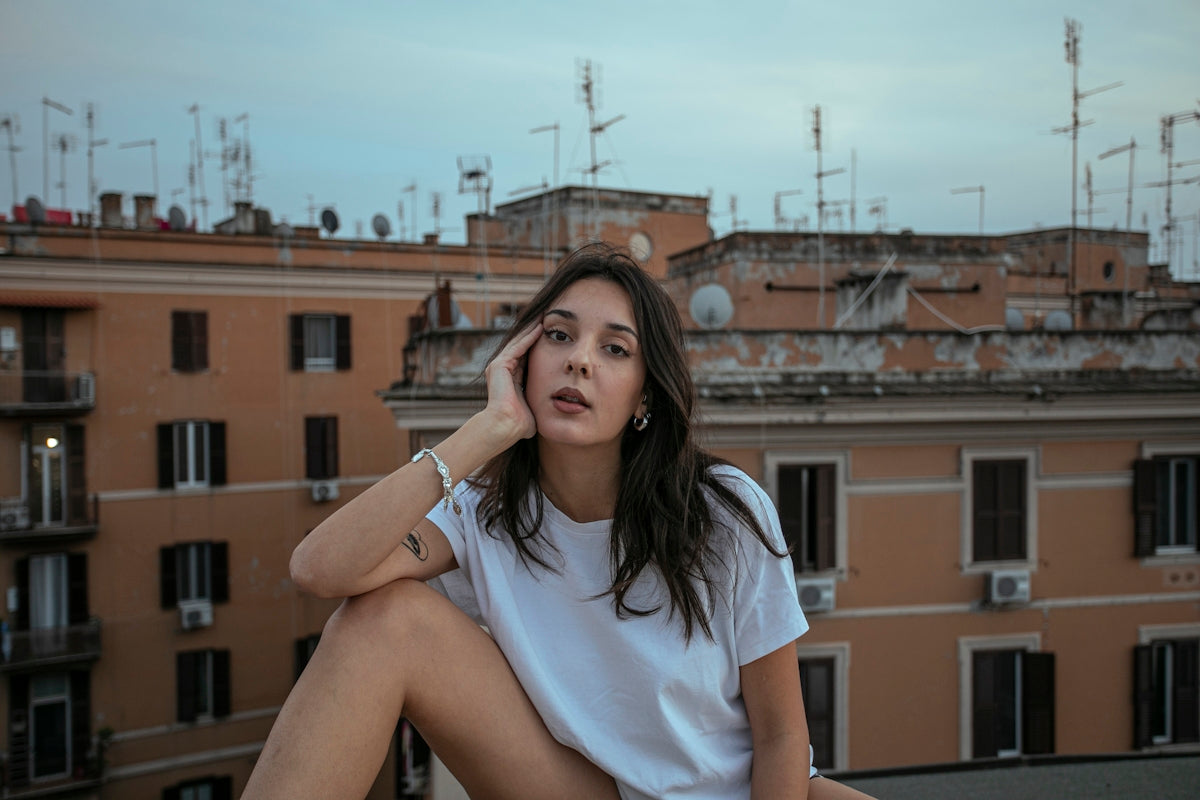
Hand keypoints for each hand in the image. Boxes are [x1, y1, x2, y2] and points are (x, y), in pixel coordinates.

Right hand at [481, 322, 540, 447]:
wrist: (505, 427)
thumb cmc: (518, 425)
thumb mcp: (532, 411)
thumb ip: (537, 407)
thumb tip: (547, 414)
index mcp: (510, 381)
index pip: (526, 359)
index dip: (538, 349)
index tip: (552, 339)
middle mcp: (502, 372)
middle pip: (521, 348)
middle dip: (534, 335)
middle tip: (548, 321)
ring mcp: (499, 367)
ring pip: (519, 344)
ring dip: (531, 331)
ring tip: (544, 319)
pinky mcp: (499, 365)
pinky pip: (517, 347)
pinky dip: (528, 337)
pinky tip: (540, 328)